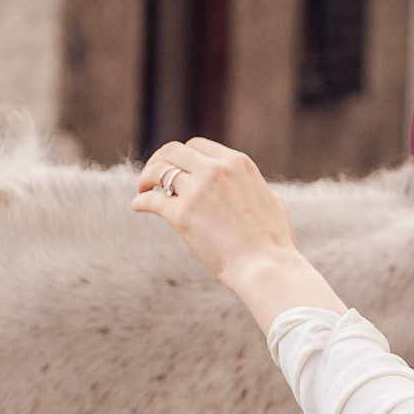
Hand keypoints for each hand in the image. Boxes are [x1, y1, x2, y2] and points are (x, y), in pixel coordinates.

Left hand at [133, 138, 346, 327]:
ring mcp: (197, 191)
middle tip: (153, 175)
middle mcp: (215, 170)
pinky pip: (151, 200)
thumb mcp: (273, 202)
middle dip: (159, 160)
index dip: (182, 156)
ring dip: (146, 178)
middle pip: (173, 151)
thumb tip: (249, 189)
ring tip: (143, 190)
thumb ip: (255, 189)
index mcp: (237, 163)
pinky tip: (138, 206)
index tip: (177, 167)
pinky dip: (141, 201)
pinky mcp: (181, 215)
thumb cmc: (274, 242)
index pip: (197, 146)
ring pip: (158, 171)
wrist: (267, 266)